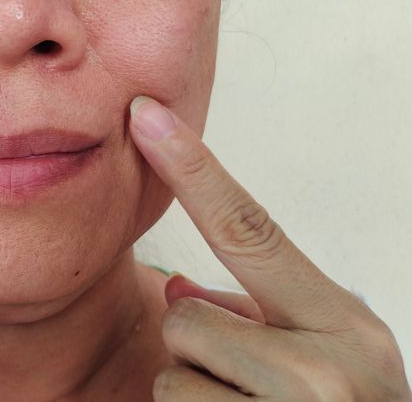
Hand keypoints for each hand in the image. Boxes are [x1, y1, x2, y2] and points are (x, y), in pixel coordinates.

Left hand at [129, 96, 411, 400]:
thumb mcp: (325, 355)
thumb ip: (252, 311)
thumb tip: (178, 289)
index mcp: (344, 323)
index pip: (250, 228)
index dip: (193, 167)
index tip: (146, 116)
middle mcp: (327, 367)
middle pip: (184, 316)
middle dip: (200, 345)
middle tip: (249, 380)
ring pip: (172, 373)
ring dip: (196, 391)